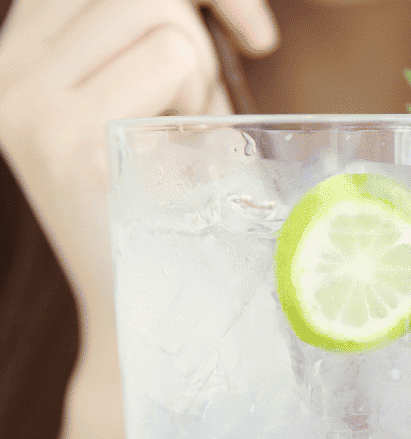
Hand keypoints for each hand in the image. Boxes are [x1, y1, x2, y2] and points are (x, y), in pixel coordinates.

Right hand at [0, 0, 277, 331]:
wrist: (144, 305)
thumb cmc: (164, 203)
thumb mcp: (149, 107)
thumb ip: (155, 45)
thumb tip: (225, 8)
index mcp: (21, 55)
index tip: (253, 35)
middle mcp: (7, 70)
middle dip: (195, 44)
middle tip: (201, 114)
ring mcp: (27, 102)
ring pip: (158, 13)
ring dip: (198, 76)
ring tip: (183, 141)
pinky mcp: (69, 139)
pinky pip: (171, 56)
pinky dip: (199, 102)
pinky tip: (181, 158)